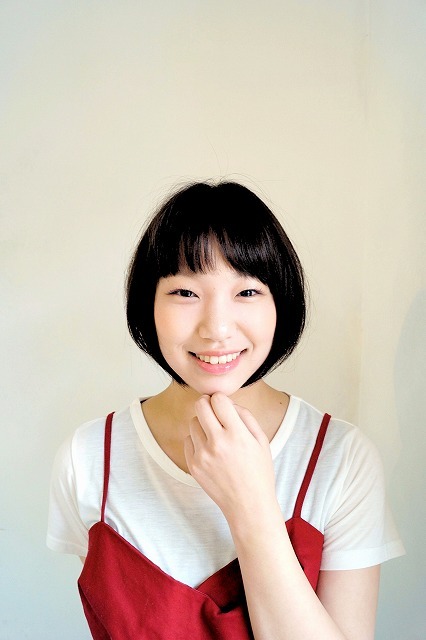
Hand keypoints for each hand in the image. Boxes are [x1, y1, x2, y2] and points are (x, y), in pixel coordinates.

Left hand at [184, 392, 276, 524]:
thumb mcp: (261, 440)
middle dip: (207, 404)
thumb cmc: (258, 472)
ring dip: (202, 424)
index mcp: (237, 434)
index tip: (223, 405)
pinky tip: (210, 450)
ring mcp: (203, 455)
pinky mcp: (193, 466)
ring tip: (215, 435)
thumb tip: (227, 402)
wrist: (249, 505)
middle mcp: (217, 443)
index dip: (220, 399)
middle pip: (200, 406)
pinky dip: (197, 441)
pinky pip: (188, 440)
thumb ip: (245, 416)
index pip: (218, 399)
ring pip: (193, 422)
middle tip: (213, 410)